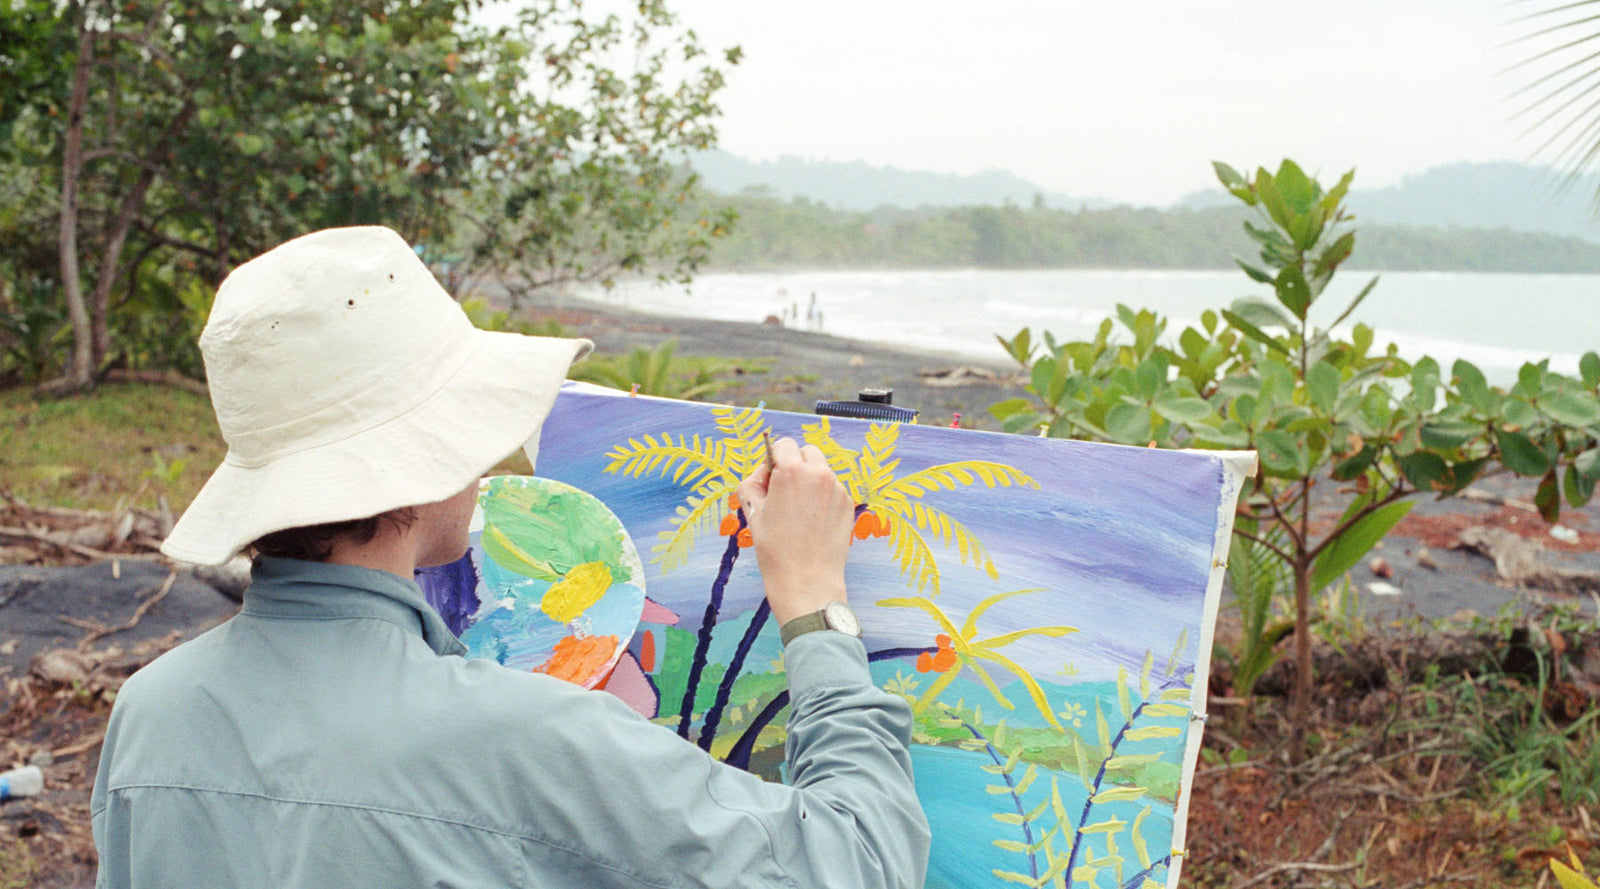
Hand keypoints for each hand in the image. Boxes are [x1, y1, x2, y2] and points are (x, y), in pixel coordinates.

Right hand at [736, 437, 854, 625]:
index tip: (770, 478)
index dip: (774, 460)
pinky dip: (823, 497)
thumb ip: (753, 483)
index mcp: (792, 472)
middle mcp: (819, 474)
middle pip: (807, 452)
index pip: (784, 444)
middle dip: (796, 465)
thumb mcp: (753, 513)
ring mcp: (837, 489)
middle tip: (784, 491)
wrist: (807, 581)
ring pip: (822, 471)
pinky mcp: (848, 504)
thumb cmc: (775, 550)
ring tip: (799, 511)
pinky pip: (833, 490)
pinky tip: (813, 522)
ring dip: (811, 480)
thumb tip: (763, 472)